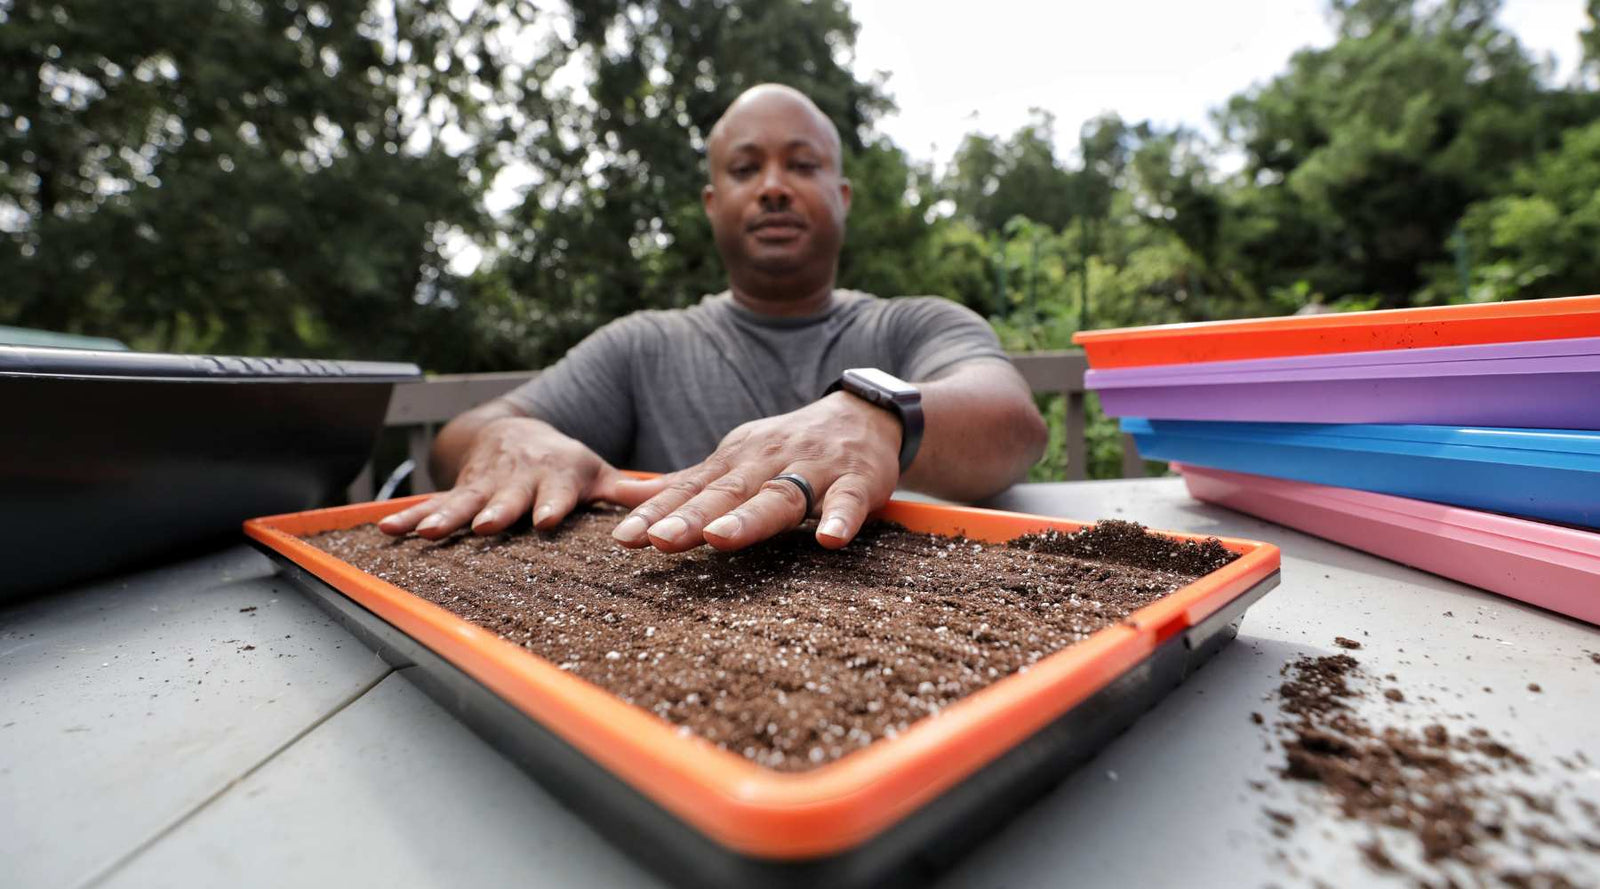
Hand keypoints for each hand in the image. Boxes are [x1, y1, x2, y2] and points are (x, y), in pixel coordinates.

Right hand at [377, 416, 665, 538]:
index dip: (551, 505)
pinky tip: (386, 531)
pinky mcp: (457, 493)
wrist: (514, 433)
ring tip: (428, 534)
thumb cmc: (563, 463)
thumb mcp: (596, 472)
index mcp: (555, 479)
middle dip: (497, 511)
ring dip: (446, 518)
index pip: (556, 495)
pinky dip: (409, 518)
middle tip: (489, 524)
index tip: (546, 519)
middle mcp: (517, 482)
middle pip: (507, 499)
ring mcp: (483, 488)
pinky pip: (430, 506)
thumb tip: (675, 502)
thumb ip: (629, 492)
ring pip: (464, 504)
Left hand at [607, 392, 900, 552]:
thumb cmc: (790, 447)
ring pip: (779, 495)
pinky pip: (848, 501)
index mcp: (736, 460)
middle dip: (691, 516)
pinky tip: (830, 540)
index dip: (657, 511)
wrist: (864, 414)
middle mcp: (768, 461)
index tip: (624, 538)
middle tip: (659, 539)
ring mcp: (814, 469)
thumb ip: (688, 484)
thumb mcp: (737, 458)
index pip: (690, 488)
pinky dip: (841, 519)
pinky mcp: (857, 480)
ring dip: (750, 517)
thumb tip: (627, 498)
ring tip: (720, 538)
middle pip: (726, 492)